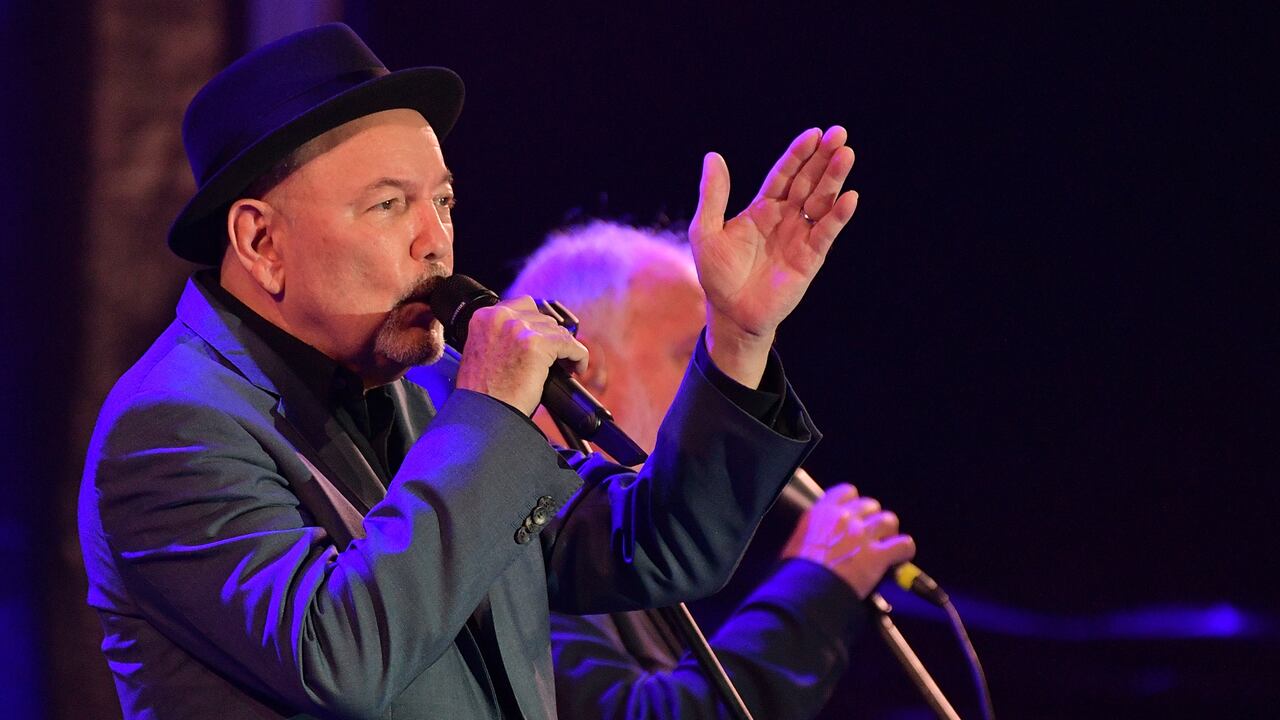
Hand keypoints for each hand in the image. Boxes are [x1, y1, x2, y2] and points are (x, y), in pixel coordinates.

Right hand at [454, 296, 588, 414]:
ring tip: (565, 365)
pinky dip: (578, 356)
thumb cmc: (483, 392)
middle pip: (542, 317)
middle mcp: (500, 317)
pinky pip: (570, 344)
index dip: (537, 325)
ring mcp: (518, 328)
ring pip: (558, 331)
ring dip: (564, 348)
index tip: (545, 340)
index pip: (523, 306)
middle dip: (551, 338)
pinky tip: (576, 368)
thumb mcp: (482, 352)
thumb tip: (529, 333)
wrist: (484, 413)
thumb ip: (501, 336)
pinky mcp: (537, 343)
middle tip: (555, 358)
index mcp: (484, 317)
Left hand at [691, 126, 857, 385]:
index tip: (814, 133)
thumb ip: (714, 195)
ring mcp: (800, 237)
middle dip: (823, 158)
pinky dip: (837, 216)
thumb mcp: (707, 230)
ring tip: (846, 155)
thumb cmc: (717, 274)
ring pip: (821, 202)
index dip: (799, 154)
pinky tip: (849, 198)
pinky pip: (825, 233)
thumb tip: (713, 156)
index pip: (785, 175)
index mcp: (763, 208)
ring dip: (834, 180)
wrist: (731, 314)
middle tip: (840, 134)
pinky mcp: (810, 259)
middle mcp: (785, 218)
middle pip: (808, 182)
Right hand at [782, 483, 915, 599]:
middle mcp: (843, 518)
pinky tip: (899, 560)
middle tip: (871, 536)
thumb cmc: (796, 574)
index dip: (856, 505)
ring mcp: (862, 535)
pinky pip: (904, 544)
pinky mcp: (878, 555)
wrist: (804, 593)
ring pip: (889, 520)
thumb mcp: (796, 544)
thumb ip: (812, 535)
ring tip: (886, 546)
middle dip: (872, 520)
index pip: (847, 493)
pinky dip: (904, 551)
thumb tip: (818, 541)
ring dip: (889, 533)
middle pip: (871, 506)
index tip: (856, 516)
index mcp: (821, 513)